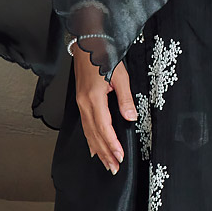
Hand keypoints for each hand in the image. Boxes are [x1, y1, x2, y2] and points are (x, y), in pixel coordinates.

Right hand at [73, 46, 136, 173]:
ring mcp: (80, 103)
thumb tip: (130, 117)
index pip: (104, 128)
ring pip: (88, 132)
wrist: (88, 42)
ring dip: (97, 150)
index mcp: (93, 98)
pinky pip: (84, 125)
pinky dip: (89, 139)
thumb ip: (125, 98)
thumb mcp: (120, 75)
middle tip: (113, 168)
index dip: (111, 144)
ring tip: (105, 163)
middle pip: (94, 135)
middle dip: (104, 153)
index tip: (119, 156)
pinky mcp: (81, 101)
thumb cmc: (103, 54)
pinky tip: (92, 148)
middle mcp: (84, 103)